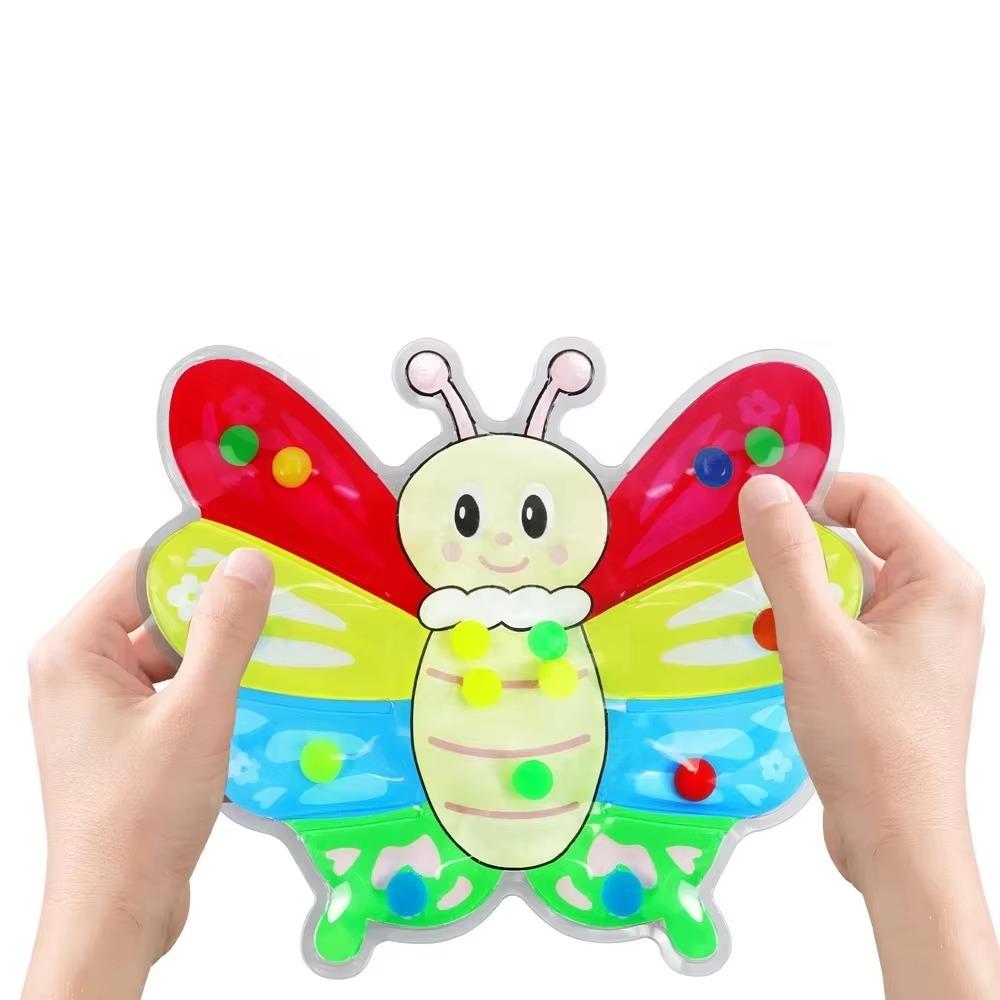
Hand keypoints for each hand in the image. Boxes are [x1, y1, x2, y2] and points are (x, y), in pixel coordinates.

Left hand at [22, 548, 272, 999]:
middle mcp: (76, 673)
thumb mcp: (196, 711)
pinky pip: (171, 691)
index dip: (199, 563)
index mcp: (73, 652)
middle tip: (279, 614)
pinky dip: (210, 692)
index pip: (140, 573)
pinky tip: (252, 702)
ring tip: (275, 661)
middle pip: (158, 613)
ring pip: (171, 655)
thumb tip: (247, 563)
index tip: (258, 562)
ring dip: (220, 659)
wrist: (118, 911)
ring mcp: (98, 708)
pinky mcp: (122, 738)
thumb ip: (225, 631)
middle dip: (218, 617)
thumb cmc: (141, 817)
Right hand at [739, 473, 998, 998]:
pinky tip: (786, 654)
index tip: (755, 509)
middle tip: (754, 575)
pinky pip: (845, 618)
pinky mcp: (895, 665)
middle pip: (856, 536)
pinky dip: (810, 625)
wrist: (895, 836)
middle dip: (800, 552)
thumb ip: (787, 557)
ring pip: (846, 580)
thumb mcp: (814, 638)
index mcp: (937, 579)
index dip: (810, 494)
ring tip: (773, 627)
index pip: (870, 497)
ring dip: (801, 594)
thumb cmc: (873, 746)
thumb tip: (765, 493)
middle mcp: (936, 600)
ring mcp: (917, 635)